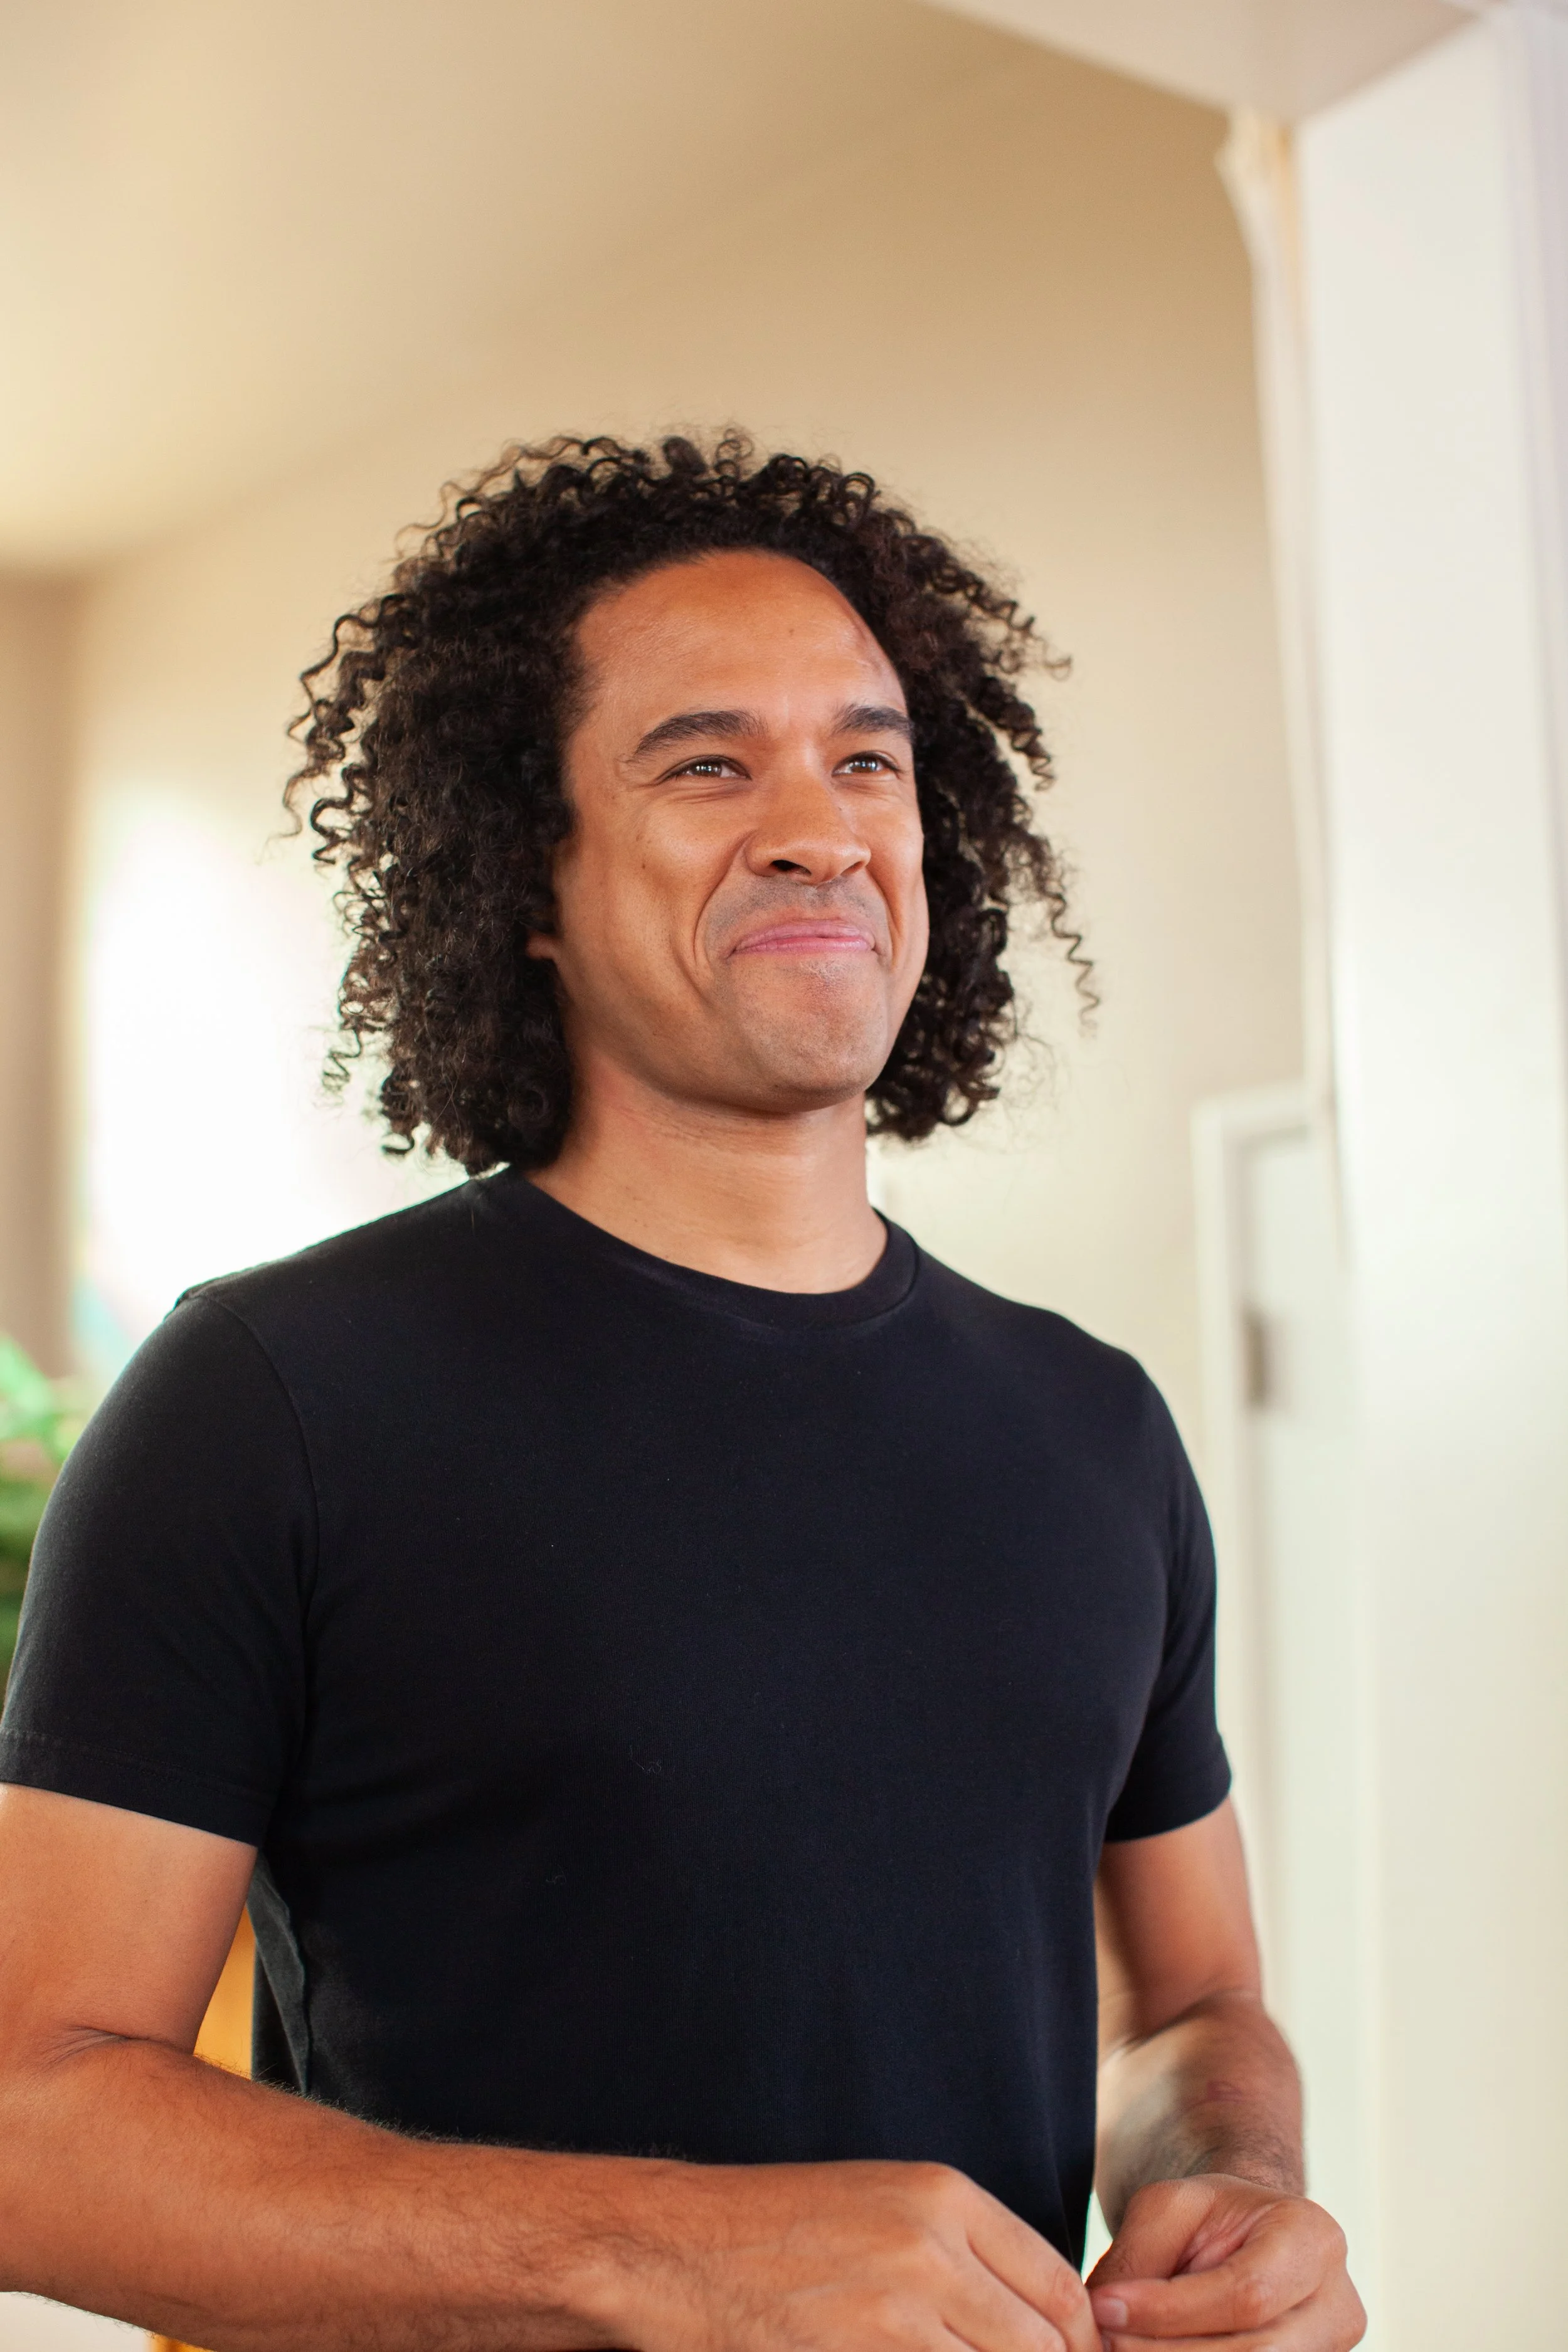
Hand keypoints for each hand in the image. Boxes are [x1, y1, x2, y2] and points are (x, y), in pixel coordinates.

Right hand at [618, 2157, 1100, 2351]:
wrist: (673, 2247)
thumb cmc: (776, 2228)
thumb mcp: (880, 2204)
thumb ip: (959, 2249)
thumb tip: (1039, 2318)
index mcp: (943, 2196)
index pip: (1058, 2287)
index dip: (1077, 2344)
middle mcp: (930, 2246)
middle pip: (1040, 2346)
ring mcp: (894, 2308)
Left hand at [1087, 2175, 1364, 2348]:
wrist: (1248, 2234)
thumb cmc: (1210, 2215)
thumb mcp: (1168, 2209)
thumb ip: (1140, 2260)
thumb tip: (1101, 2315)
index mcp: (1312, 2239)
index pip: (1246, 2292)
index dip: (1172, 2310)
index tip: (1106, 2309)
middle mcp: (1336, 2304)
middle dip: (1169, 2350)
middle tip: (1106, 2340)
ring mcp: (1330, 2351)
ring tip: (1121, 2347)